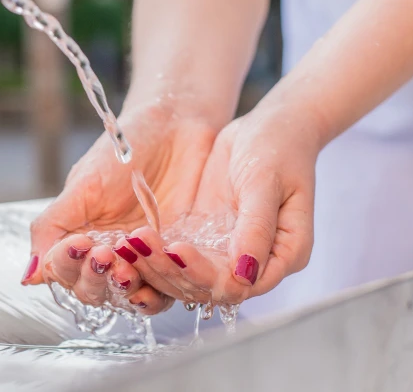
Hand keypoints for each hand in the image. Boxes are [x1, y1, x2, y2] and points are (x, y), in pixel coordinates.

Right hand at [24, 100, 218, 314]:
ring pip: (128, 295)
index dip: (68, 264)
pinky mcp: (176, 259)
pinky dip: (161, 289)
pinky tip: (158, 272)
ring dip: (125, 288)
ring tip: (127, 268)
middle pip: (93, 291)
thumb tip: (28, 276)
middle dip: (95, 278)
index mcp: (79, 238)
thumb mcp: (83, 183)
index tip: (80, 243)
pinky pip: (168, 288)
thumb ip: (52, 227)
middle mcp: (108, 255)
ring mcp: (143, 259)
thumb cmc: (125, 149)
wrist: (175, 125)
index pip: (64, 271)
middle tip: (105, 255)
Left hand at [129, 95, 320, 305]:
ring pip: (187, 276)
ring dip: (155, 266)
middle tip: (138, 245)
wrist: (270, 125)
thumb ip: (257, 228)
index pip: (240, 285)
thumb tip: (245, 274)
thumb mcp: (266, 183)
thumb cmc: (278, 148)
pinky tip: (129, 241)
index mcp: (285, 254)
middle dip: (170, 270)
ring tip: (127, 245)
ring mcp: (227, 251)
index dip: (204, 276)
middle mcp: (255, 261)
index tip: (176, 250)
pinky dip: (155, 252)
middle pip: (207, 287)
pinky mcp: (206, 237)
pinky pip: (177, 255)